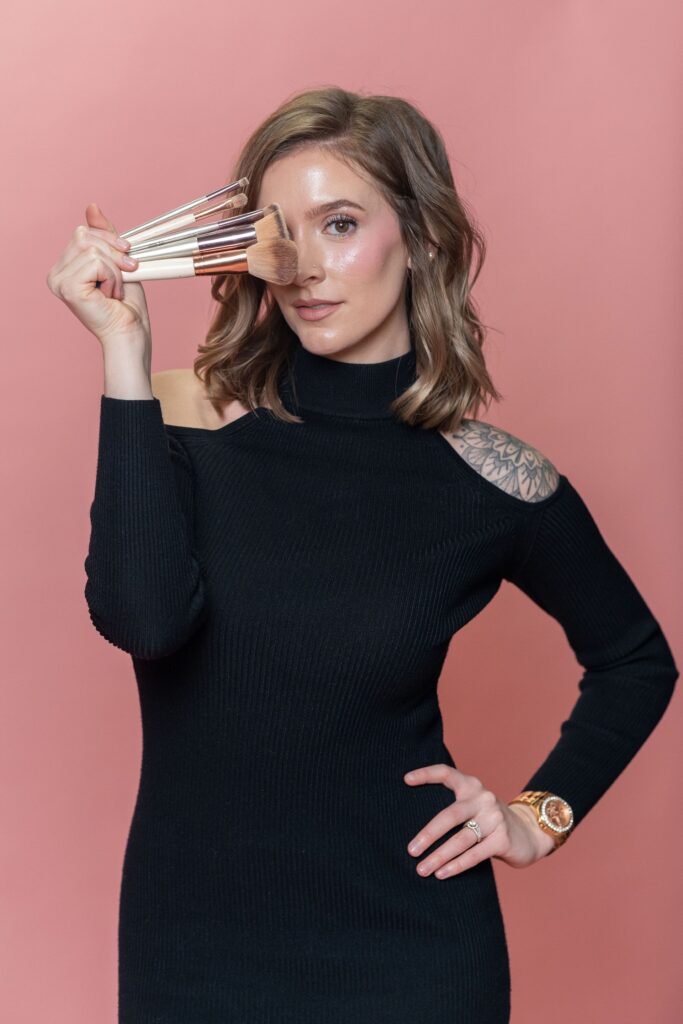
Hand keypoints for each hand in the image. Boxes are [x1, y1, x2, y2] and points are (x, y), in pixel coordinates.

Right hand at [46, 202, 150, 346]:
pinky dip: (112, 277)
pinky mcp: (67, 287)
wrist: (130, 332)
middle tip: (123, 278)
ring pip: (92, 249)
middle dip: (113, 254)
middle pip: (85, 236)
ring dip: (115, 270)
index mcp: (65, 267)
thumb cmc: (126, 304)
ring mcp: (58, 280)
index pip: (83, 232)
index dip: (110, 241)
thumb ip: (103, 236)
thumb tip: (91, 206)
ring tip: (116, 290)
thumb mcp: (117, 261)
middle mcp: (56, 273)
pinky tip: (111, 295)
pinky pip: (95, 262)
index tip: (126, 260)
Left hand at [403, 764, 555, 878]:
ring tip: (422, 869)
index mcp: (471, 786)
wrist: (530, 832)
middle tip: (411, 850)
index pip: (447, 773)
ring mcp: (495, 818)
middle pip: (450, 816)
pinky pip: (475, 855)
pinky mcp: (503, 839)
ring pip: (461, 839)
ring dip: (439, 856)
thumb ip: (452, 809)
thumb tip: (416, 830)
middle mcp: (483, 798)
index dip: (426, 774)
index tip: (406, 780)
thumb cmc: (489, 821)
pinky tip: (442, 873)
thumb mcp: (473, 807)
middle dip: (428, 835)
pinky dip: (456, 866)